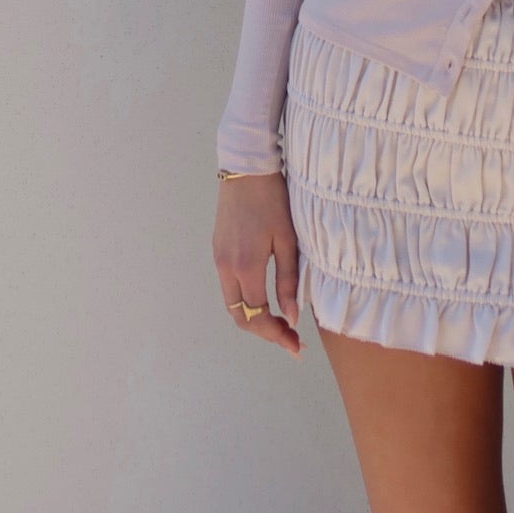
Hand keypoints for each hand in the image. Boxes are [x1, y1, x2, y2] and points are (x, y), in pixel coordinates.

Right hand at [213, 174, 304, 356]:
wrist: (247, 167)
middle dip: (263, 332)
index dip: (276, 335)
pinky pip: (228, 287)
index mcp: (245, 266)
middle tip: (290, 338)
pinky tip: (264, 297)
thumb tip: (292, 316)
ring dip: (253, 318)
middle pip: (239, 317)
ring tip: (279, 321)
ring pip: (232, 304)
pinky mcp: (217, 250)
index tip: (296, 345)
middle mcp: (226, 267)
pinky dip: (245, 301)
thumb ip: (289, 280)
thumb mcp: (288, 239)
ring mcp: (218, 259)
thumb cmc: (273, 199)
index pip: (257, 316)